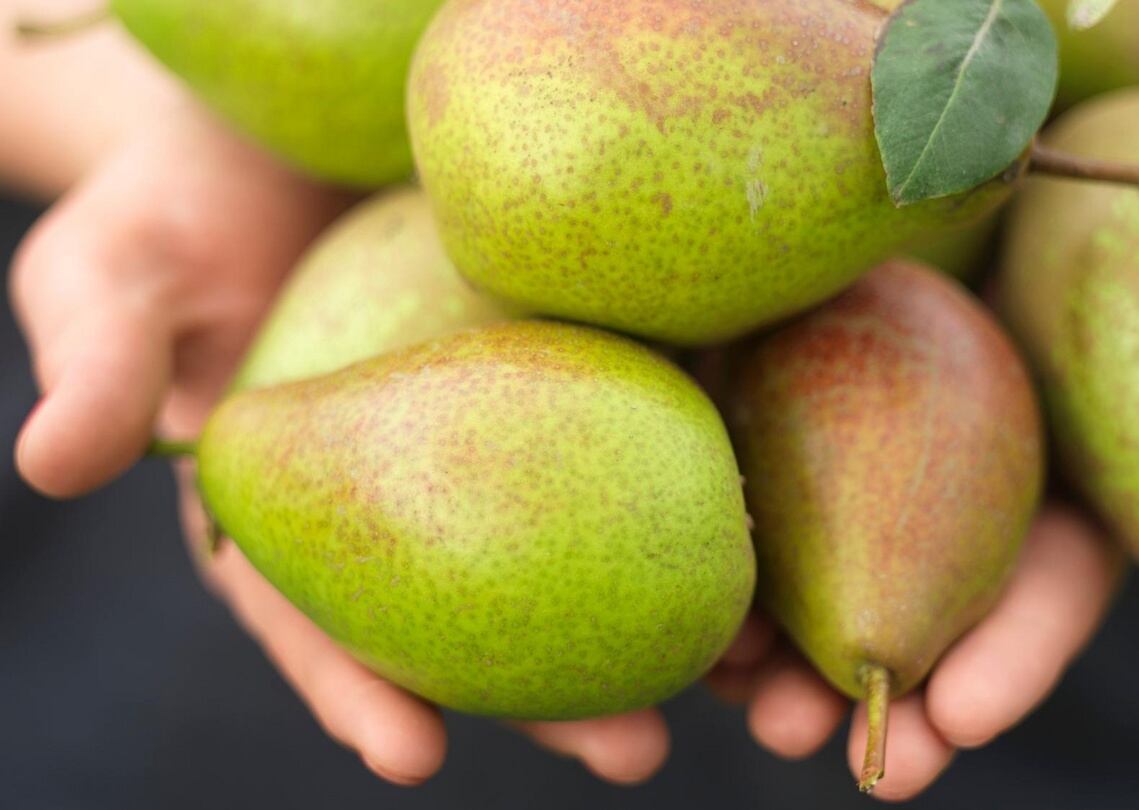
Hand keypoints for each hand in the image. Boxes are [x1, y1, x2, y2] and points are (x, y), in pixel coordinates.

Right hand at [9, 104, 671, 786]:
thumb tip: (54, 465)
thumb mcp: (116, 271)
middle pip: (481, 612)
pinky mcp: (568, 362)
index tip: (411, 752)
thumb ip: (102, 363)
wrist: (271, 123)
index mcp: (296, 511)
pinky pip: (636, 430)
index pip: (320, 621)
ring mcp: (497, 434)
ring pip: (579, 548)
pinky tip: (760, 531)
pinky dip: (693, 489)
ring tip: (737, 683)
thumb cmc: (173, 204)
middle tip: (632, 753)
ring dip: (660, 617)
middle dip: (553, 698)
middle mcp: (409, 492)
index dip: (357, 688)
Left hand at [706, 372, 1138, 801]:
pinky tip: (693, 593)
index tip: (957, 716)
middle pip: (922, 602)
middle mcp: (974, 490)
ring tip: (740, 700)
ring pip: (827, 561)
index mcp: (1071, 496)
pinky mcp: (810, 386)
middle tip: (816, 749)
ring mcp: (884, 445)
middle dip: (876, 690)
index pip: (1046, 591)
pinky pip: (763, 474)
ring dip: (781, 643)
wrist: (1052, 164)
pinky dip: (730, 537)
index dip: (1010, 657)